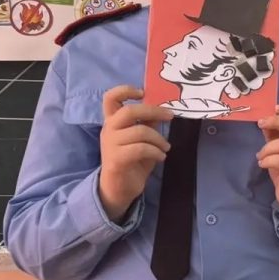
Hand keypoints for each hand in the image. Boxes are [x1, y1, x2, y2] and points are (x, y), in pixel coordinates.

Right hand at [97, 85, 171, 221]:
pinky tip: (161, 157)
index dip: (124, 90)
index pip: (110, 98)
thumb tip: (160, 111)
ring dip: (159, 139)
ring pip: (139, 132)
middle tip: (170, 116)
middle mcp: (108, 130)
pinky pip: (140, 149)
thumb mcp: (142, 140)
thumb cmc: (132, 162)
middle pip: (128, 111)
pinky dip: (156, 152)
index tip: (142, 92)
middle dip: (153, 111)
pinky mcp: (116, 159)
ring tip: (166, 147)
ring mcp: (110, 145)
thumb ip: (147, 124)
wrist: (119, 189)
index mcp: (112, 122)